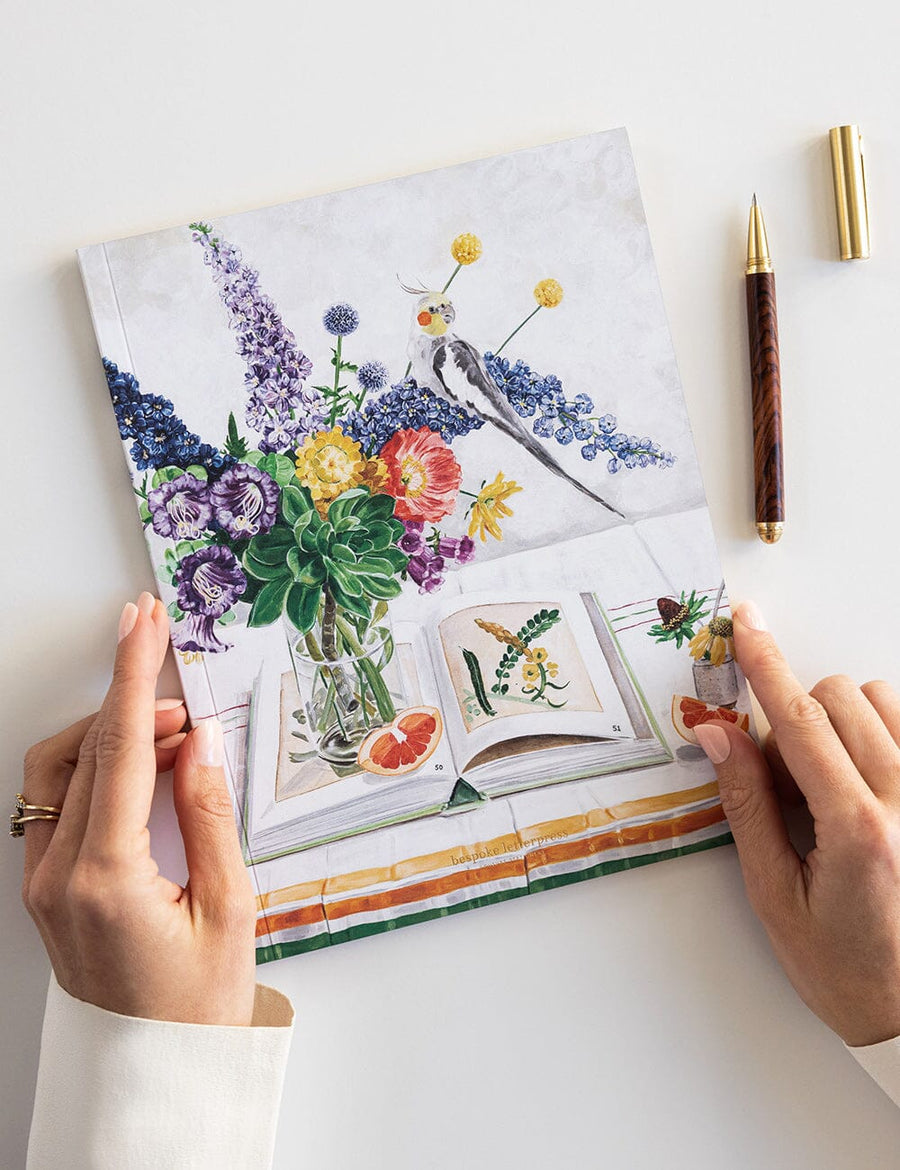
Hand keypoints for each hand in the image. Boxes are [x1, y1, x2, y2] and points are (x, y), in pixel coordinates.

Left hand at [20, 592, 256, 1025]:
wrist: (157, 1070)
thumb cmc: (200, 1003)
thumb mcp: (230, 908)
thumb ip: (210, 814)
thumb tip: (200, 740)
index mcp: (106, 878)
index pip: (118, 748)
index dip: (132, 675)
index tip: (141, 622)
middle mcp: (58, 876)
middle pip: (85, 750)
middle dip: (131, 700)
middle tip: (179, 678)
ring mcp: (42, 884)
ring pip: (60, 771)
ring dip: (113, 736)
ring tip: (174, 733)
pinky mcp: (45, 889)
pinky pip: (59, 804)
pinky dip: (99, 770)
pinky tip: (145, 771)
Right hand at [694, 601, 899, 1046]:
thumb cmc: (843, 967)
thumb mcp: (775, 895)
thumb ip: (748, 804)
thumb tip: (719, 734)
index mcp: (858, 828)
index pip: (799, 721)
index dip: (765, 664)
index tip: (746, 624)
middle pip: (837, 699)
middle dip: (795, 718)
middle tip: (784, 779)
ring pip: (879, 701)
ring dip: (839, 722)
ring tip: (829, 783)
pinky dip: (878, 733)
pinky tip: (863, 779)